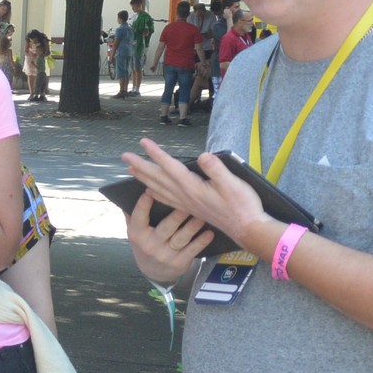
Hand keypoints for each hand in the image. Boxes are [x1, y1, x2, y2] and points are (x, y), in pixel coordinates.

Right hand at [127, 191, 213, 284]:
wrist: (154, 272)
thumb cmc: (146, 243)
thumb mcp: (135, 232)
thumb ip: (134, 214)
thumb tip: (133, 190)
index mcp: (137, 234)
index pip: (139, 217)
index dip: (143, 204)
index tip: (150, 190)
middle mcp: (150, 245)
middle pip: (166, 227)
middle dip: (178, 214)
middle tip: (189, 199)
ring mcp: (165, 255)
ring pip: (181, 238)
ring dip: (193, 225)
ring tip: (203, 214)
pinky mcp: (179, 263)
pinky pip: (192, 250)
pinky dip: (202, 241)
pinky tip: (210, 233)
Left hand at [128, 139, 265, 244]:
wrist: (247, 229)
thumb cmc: (243, 205)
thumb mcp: (233, 184)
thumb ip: (217, 170)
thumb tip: (203, 156)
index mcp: (192, 187)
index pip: (170, 167)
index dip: (156, 154)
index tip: (143, 142)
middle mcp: (185, 195)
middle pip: (158, 177)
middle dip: (141, 165)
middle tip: (125, 156)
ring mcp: (186, 203)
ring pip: (159, 188)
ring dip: (144, 178)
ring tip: (131, 170)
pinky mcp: (191, 208)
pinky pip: (166, 199)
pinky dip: (155, 192)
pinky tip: (149, 191)